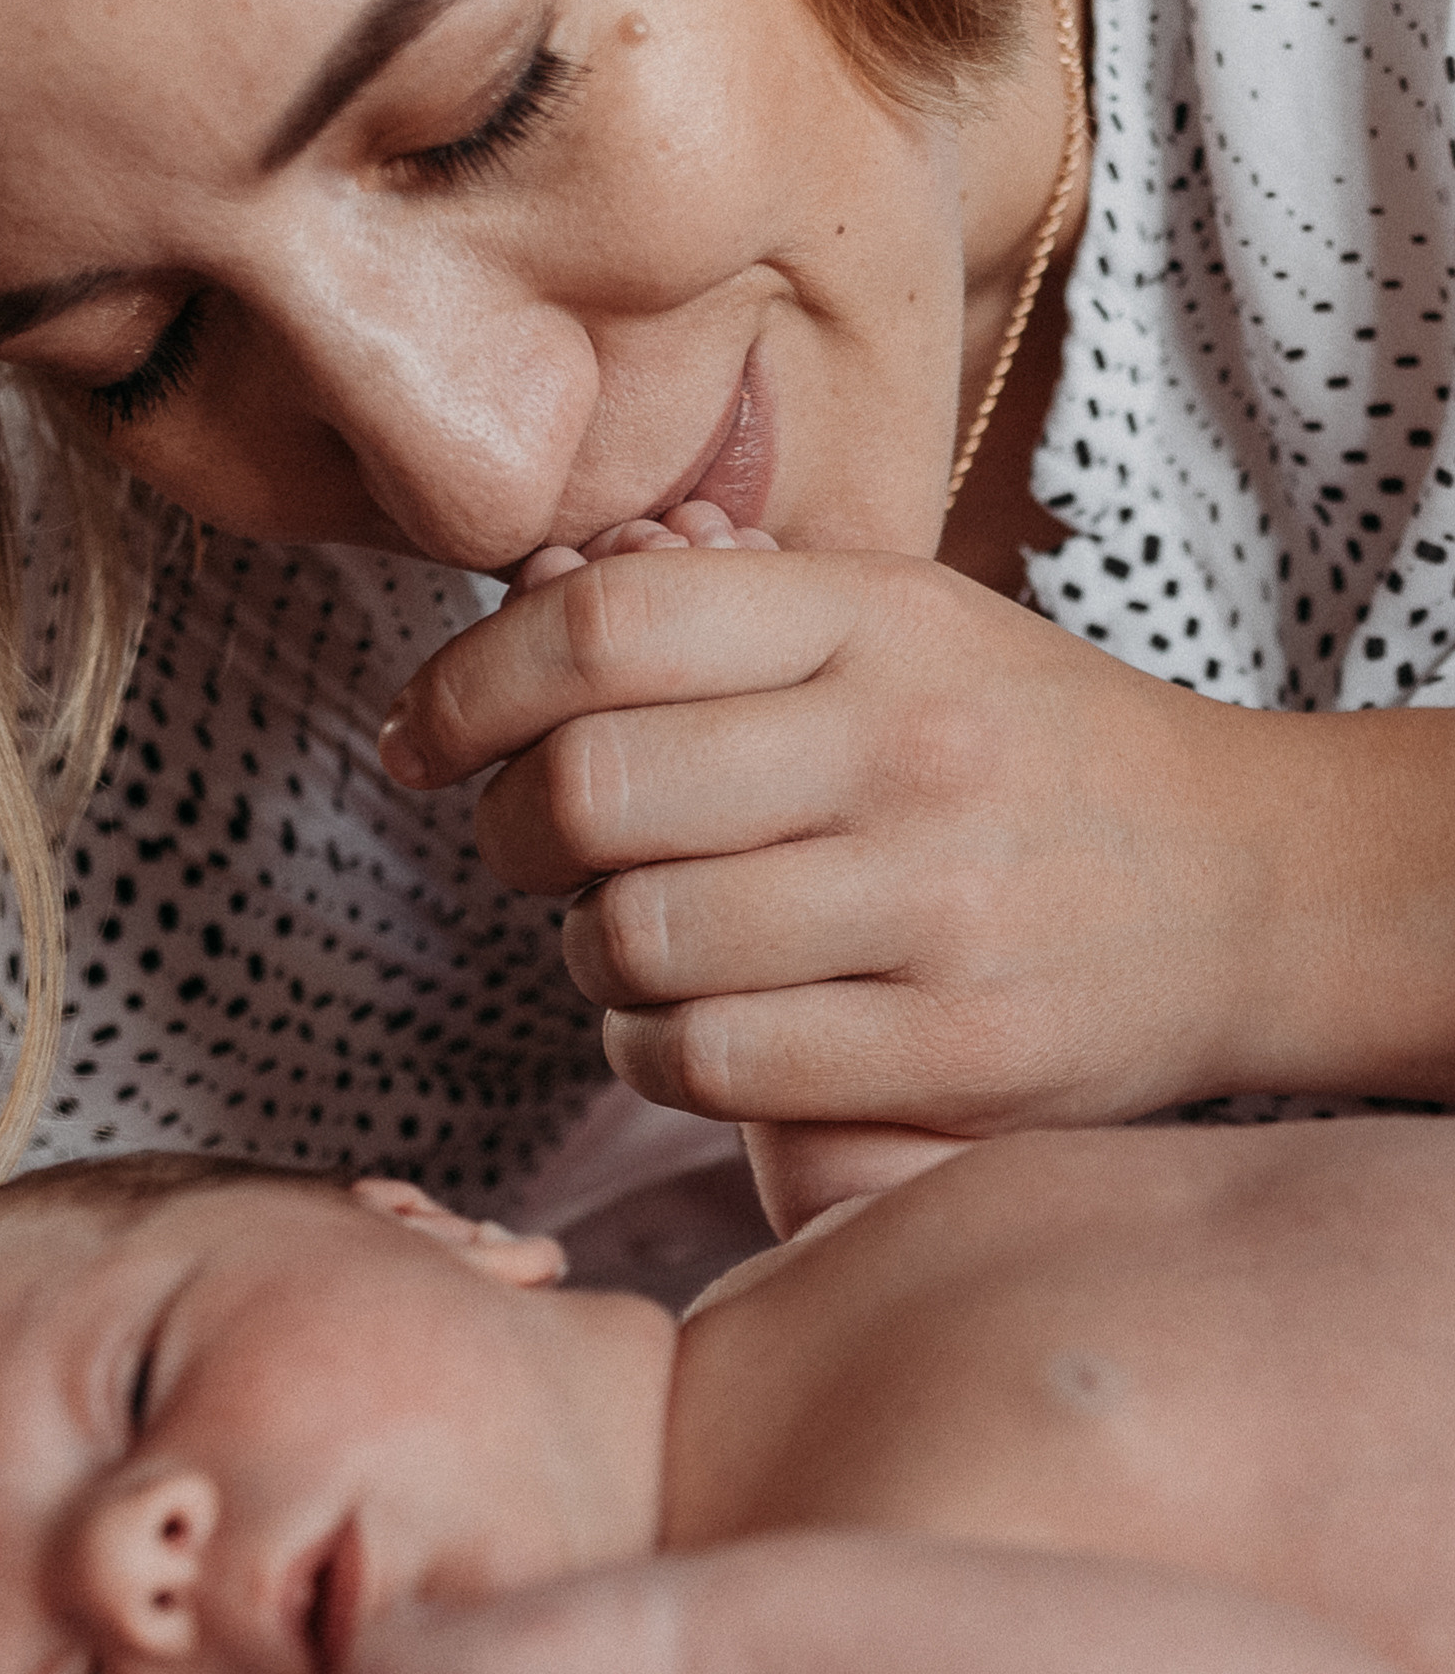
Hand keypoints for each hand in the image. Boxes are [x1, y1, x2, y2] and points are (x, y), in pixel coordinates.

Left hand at [381, 539, 1446, 1148]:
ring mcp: (936, 905)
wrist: (1253, 884)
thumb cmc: (1022, 754)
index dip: (465, 686)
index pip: (599, 626)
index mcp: (873, 619)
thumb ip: (720, 619)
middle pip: (588, 795)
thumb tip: (506, 612)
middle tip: (528, 850)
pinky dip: (654, 1051)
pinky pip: (706, 1061)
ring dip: (585, 958)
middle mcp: (903, 749)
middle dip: (509, 836)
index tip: (420, 738)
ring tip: (631, 942)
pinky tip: (692, 1022)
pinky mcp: (954, 1049)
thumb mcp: (899, 628)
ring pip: (632, 944)